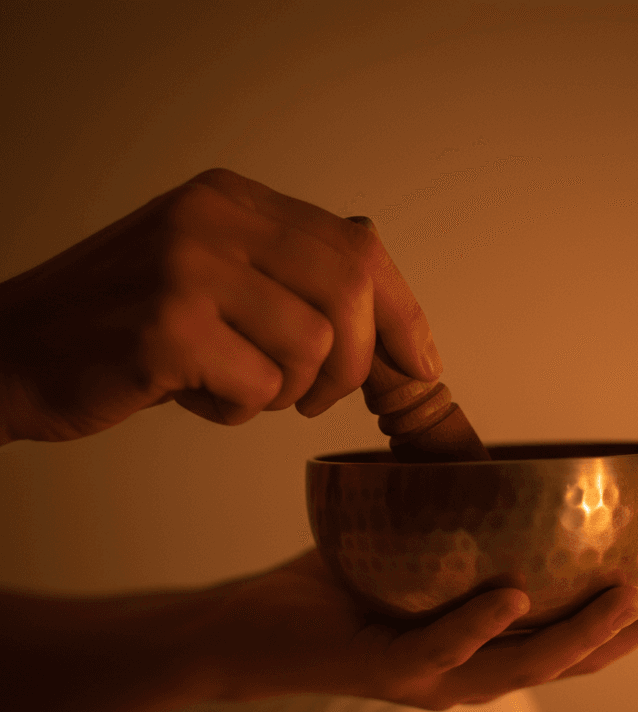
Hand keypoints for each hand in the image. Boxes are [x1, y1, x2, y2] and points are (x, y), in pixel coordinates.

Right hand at [0, 168, 439, 442]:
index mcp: (232, 200)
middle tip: (317, 395)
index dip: (403, 313)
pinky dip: (240, 409)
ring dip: (288, 390)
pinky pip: (260, 387)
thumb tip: (394, 316)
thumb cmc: (124, 325)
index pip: (358, 248)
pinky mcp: (166, 329)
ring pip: (315, 347)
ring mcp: (186, 270)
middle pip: (351, 295)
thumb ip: (291, 278)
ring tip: (238, 386)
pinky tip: (196, 395)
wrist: (13, 350)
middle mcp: (212, 220)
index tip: (421, 362)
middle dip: (354, 366)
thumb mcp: (212, 276)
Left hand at [200, 549, 637, 709]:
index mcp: (493, 642)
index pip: (583, 635)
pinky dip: (477, 624)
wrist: (253, 627)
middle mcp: (476, 669)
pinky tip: (513, 595)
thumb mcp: (417, 540)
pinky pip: (439, 651)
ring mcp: (434, 679)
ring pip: (524, 666)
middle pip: (577, 659)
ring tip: (635, 597)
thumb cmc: (339, 580)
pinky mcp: (384, 672)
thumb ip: (465, 507)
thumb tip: (502, 444)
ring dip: (583, 634)